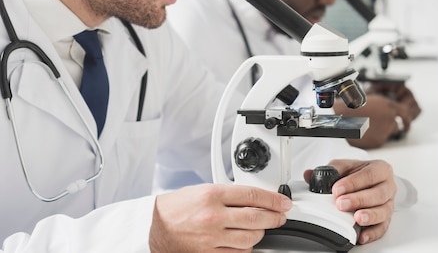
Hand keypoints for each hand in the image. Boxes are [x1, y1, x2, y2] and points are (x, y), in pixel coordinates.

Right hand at [149, 183, 291, 251]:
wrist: (155, 227)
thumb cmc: (176, 207)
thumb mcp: (202, 190)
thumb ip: (228, 194)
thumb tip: (255, 198)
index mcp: (212, 195)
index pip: (252, 195)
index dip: (273, 199)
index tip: (283, 203)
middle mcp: (213, 216)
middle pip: (256, 218)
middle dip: (274, 217)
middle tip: (280, 216)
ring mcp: (212, 237)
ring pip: (251, 238)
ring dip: (261, 233)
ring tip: (261, 228)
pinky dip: (246, 248)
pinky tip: (246, 241)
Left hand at [304, 159, 395, 244]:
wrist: (368, 181)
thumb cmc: (357, 173)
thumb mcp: (344, 166)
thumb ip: (330, 170)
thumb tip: (310, 175)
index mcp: (380, 169)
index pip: (369, 175)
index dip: (353, 182)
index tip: (337, 189)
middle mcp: (388, 187)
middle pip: (378, 194)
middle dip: (358, 199)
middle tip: (341, 204)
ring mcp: (388, 204)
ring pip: (383, 212)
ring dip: (369, 216)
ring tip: (356, 219)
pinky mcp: (386, 219)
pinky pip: (382, 228)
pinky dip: (372, 233)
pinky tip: (362, 235)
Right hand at [335, 83, 421, 148]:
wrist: (340, 119)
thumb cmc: (350, 108)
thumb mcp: (370, 100)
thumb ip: (383, 106)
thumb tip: (386, 111)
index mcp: (388, 105)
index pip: (405, 113)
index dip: (407, 119)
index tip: (407, 123)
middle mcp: (389, 118)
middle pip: (396, 124)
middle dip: (390, 126)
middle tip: (383, 126)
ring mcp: (385, 130)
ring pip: (388, 133)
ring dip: (382, 131)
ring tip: (367, 127)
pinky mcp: (378, 140)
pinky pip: (380, 140)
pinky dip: (374, 137)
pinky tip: (364, 132)